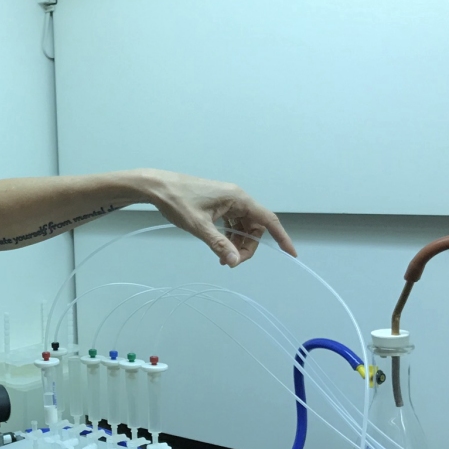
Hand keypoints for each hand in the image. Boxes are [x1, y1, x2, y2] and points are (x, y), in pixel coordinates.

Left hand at [143, 171, 295, 266]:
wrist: (157, 186)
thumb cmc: (177, 202)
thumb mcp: (199, 226)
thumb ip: (218, 244)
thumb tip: (235, 261)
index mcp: (238, 198)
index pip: (268, 219)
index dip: (281, 237)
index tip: (290, 253)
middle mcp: (237, 198)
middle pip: (254, 226)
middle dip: (247, 246)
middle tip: (231, 262)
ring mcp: (227, 200)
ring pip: (242, 226)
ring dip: (236, 243)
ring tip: (222, 259)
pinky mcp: (218, 204)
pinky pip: (231, 222)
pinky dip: (228, 236)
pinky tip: (219, 249)